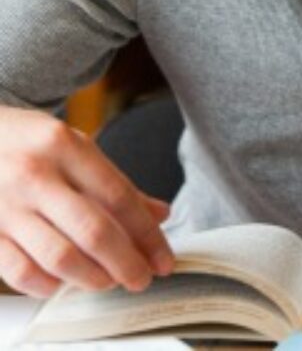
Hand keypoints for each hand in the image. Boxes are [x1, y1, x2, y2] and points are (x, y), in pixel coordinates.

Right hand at [0, 106, 174, 296]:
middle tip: (142, 277)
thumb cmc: (25, 141)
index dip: (147, 233)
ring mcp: (6, 206)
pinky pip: (21, 271)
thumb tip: (158, 214)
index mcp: (65, 145)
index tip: (163, 256)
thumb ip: (113, 181)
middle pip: (94, 231)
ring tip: (109, 280)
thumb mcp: (72, 144)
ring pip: (60, 257)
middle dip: (126, 263)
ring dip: (93, 277)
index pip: (118, 196)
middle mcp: (36, 174)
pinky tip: (63, 282)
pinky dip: (47, 285)